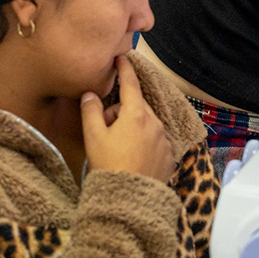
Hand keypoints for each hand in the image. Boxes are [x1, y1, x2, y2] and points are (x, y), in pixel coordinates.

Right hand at [81, 55, 174, 182]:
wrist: (130, 199)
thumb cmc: (109, 165)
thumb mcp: (93, 136)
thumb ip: (90, 110)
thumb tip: (90, 94)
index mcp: (136, 114)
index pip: (130, 83)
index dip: (125, 69)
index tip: (122, 57)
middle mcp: (154, 122)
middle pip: (136, 105)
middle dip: (121, 110)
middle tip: (104, 127)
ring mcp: (163, 138)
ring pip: (145, 122)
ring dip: (131, 126)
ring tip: (116, 146)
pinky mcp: (168, 154)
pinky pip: (153, 138)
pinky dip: (142, 140)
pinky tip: (130, 156)